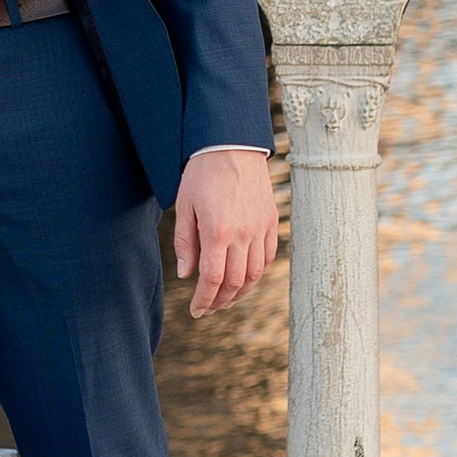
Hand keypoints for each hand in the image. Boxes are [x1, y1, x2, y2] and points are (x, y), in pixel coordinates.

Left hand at [171, 147, 278, 319]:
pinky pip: (267, 257)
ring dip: (240, 293)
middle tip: (208, 308)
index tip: (195, 311)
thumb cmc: (202, 173)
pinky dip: (256, 274)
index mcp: (217, 231)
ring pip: (255, 274)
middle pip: (235, 282)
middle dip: (220, 301)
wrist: (232, 144)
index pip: (212, 279)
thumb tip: (186, 275)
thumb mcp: (184, 205)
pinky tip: (243, 278)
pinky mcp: (271, 222)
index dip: (203, 300)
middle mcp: (243, 234)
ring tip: (225, 299)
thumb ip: (185, 243)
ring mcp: (260, 228)